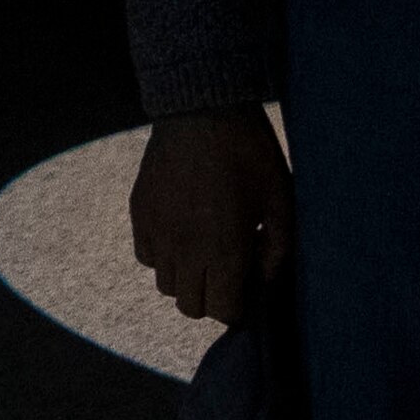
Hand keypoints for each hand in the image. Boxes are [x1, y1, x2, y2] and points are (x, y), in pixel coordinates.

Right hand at [132, 105, 292, 327]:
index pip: (222, 311)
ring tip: (205, 251)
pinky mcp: (139, 213)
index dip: (238, 308)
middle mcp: (183, 250)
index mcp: (222, 251)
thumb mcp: (281, 200)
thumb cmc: (251, 153)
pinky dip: (163, 256)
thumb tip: (265, 282)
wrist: (202, 108)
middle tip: (229, 274)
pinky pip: (145, 256)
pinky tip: (182, 233)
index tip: (248, 292)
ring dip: (187, 278)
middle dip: (212, 298)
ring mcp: (155, 232)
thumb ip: (277, 249)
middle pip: (190, 306)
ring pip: (165, 284)